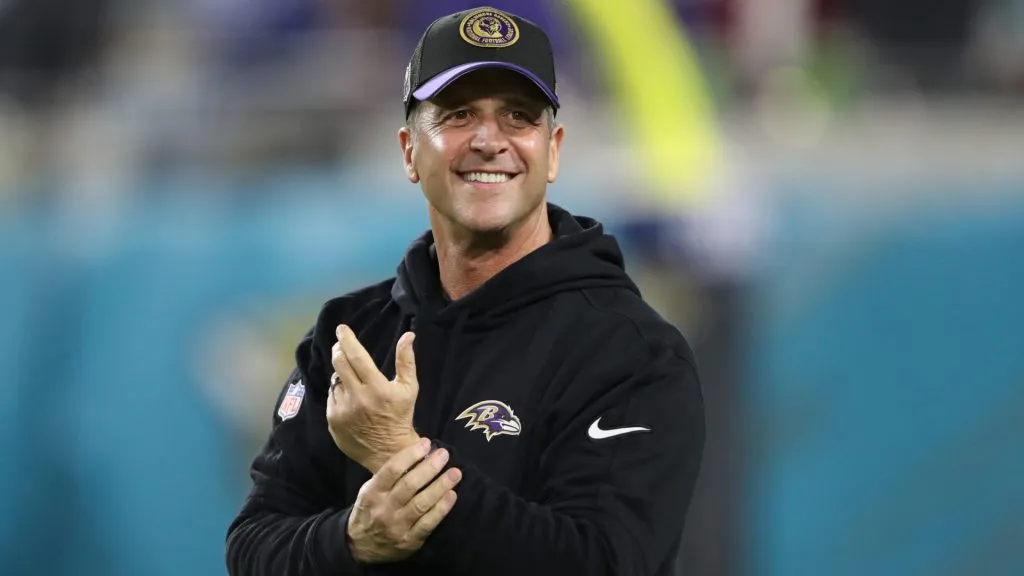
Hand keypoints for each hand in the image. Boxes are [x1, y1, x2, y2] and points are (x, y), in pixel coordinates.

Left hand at [328, 325, 419, 472]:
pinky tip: (349, 397)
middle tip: (340, 344)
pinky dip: (339, 392)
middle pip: (339, 363)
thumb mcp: (409, 388)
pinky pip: (331, 397)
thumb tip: (408, 335)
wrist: (389, 452)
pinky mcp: (332, 421)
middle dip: (339, 350)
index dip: (347, 339)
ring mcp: (342, 410)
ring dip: (341, 374)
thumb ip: (406, 360)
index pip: (356, 356)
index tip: (341, 329)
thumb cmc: (401, 416)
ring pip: (335, 380)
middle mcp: (357, 398)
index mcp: (376, 388)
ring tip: (351, 378)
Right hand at [347, 438, 462, 563]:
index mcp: (373, 492)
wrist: (360, 547)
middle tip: (444, 454)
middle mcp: (385, 508)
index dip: (411, 455)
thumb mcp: (369, 491)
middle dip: (430, 467)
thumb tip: (416, 455)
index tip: (426, 443)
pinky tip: (452, 495)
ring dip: (440, 486)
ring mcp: (397, 526)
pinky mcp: (410, 540)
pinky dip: (441, 508)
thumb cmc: (369, 511)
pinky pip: (428, 523)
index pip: (392, 470)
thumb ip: (388, 476)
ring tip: (455, 473)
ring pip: (421, 503)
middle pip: (410, 485)